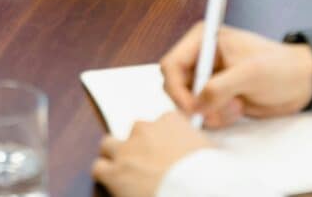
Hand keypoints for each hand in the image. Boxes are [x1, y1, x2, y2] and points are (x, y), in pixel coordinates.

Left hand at [92, 111, 213, 196]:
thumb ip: (199, 144)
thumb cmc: (208, 174)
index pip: (163, 122)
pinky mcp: (114, 171)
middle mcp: (146, 129)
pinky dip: (105, 175)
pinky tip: (115, 185)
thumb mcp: (212, 151)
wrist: (196, 191)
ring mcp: (127, 148)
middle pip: (136, 131)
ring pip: (109, 144)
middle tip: (149, 164)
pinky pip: (99, 168)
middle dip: (140, 146)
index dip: (164, 138)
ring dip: (117, 156)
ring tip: (126, 172)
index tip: (168, 150)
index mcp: (170, 121)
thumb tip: (201, 150)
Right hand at [160, 23, 311, 127]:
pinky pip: (202, 112)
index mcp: (203, 39)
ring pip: (188, 102)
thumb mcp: (250, 73)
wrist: (303, 82)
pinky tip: (238, 109)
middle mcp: (201, 56)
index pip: (171, 64)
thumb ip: (219, 87)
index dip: (176, 88)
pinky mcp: (216, 95)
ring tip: (236, 106)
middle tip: (216, 111)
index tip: (193, 107)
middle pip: (174, 86)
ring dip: (209, 112)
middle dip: (194, 103)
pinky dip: (216, 118)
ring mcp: (208, 77)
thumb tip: (196, 104)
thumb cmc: (280, 67)